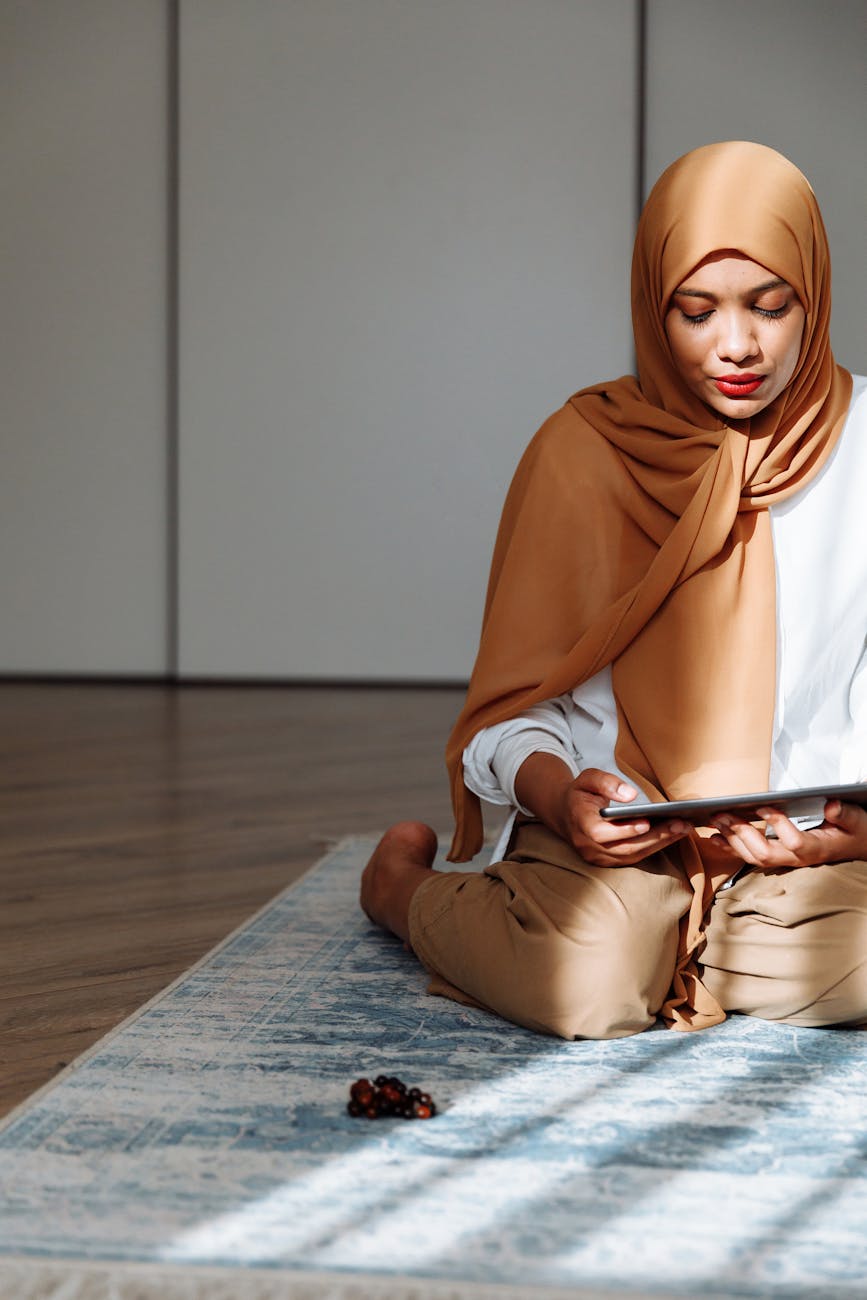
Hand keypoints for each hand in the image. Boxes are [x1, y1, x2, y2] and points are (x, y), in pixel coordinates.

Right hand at [559, 768, 691, 866]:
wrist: (565, 813)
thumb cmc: (580, 793)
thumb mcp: (587, 778)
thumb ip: (606, 783)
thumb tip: (630, 795)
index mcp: (580, 823)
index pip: (602, 833)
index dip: (625, 830)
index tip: (647, 822)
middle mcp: (588, 846)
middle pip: (625, 847)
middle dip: (655, 837)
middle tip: (681, 824)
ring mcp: (598, 857)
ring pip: (632, 855)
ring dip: (660, 843)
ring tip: (683, 828)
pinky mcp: (608, 861)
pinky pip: (633, 857)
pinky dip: (654, 846)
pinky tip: (672, 834)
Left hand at [709, 799, 866, 868]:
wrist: (856, 847)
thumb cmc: (855, 832)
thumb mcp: (857, 821)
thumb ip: (844, 815)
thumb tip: (831, 806)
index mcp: (816, 849)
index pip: (793, 842)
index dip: (777, 825)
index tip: (763, 806)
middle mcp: (797, 858)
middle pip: (765, 853)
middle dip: (742, 833)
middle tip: (724, 814)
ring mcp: (786, 859)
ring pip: (754, 857)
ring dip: (732, 839)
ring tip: (717, 820)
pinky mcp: (778, 856)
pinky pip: (750, 856)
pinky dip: (730, 847)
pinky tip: (714, 837)